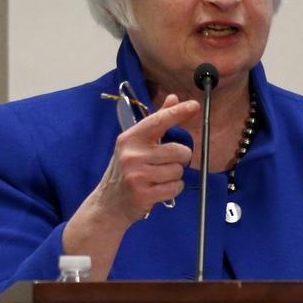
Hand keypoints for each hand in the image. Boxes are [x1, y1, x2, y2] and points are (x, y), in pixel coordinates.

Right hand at [95, 94, 199, 222]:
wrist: (108, 204)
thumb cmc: (126, 170)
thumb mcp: (136, 144)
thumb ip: (157, 122)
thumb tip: (173, 98)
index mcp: (131, 138)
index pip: (159, 121)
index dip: (178, 112)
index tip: (194, 105)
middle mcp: (132, 154)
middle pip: (179, 151)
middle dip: (180, 158)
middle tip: (167, 163)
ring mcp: (137, 175)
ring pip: (178, 171)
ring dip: (174, 176)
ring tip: (158, 178)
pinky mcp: (143, 194)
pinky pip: (175, 187)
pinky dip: (172, 189)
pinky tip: (158, 189)